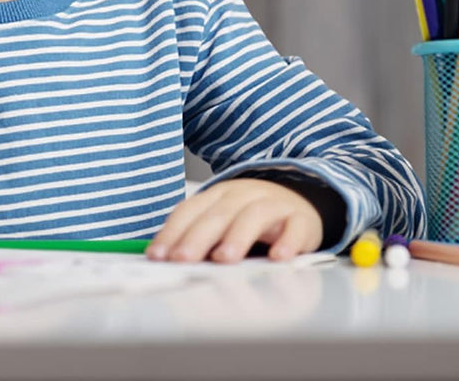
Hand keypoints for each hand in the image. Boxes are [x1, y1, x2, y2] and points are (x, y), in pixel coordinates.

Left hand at [146, 178, 322, 262]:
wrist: (299, 203)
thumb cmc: (251, 220)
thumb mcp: (222, 222)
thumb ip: (197, 239)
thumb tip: (164, 263)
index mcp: (219, 195)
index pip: (191, 210)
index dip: (172, 231)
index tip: (157, 256)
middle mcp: (245, 195)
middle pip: (219, 212)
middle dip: (198, 236)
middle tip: (182, 259)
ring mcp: (275, 204)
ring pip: (255, 214)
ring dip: (238, 236)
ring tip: (224, 259)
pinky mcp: (301, 219)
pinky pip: (296, 227)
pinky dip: (288, 241)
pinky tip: (278, 258)